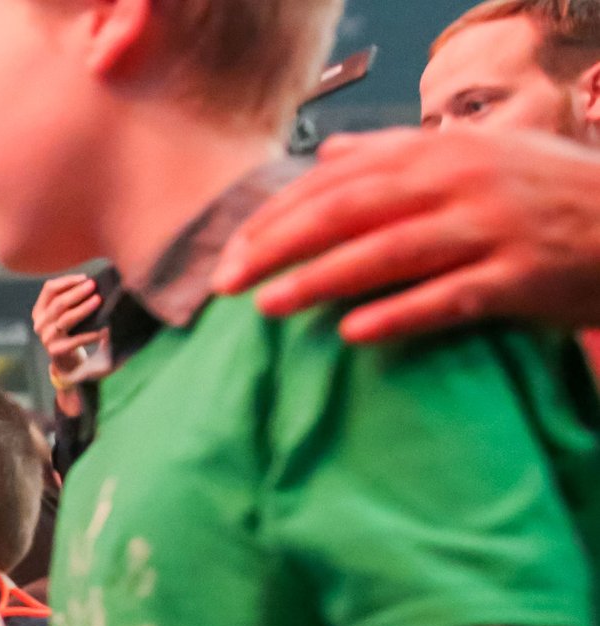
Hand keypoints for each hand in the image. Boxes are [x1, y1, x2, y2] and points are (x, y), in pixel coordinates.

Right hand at [32, 272, 108, 385]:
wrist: (66, 361)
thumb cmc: (70, 332)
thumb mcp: (63, 315)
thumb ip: (70, 301)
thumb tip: (92, 284)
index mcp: (39, 311)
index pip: (49, 289)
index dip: (67, 281)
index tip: (84, 278)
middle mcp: (40, 324)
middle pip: (58, 303)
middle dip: (77, 292)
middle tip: (94, 285)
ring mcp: (47, 338)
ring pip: (66, 319)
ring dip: (84, 308)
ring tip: (99, 300)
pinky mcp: (56, 351)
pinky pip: (76, 340)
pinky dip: (91, 334)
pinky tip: (104, 329)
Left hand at [214, 127, 599, 341]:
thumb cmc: (540, 193)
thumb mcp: (474, 155)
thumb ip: (399, 155)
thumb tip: (329, 155)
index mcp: (440, 151)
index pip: (338, 180)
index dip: (278, 215)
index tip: (231, 250)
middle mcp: (461, 181)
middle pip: (350, 211)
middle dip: (280, 246)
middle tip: (226, 282)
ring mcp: (492, 227)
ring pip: (391, 252)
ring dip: (322, 279)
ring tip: (268, 306)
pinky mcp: (520, 276)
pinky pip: (450, 297)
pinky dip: (399, 314)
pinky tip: (352, 333)